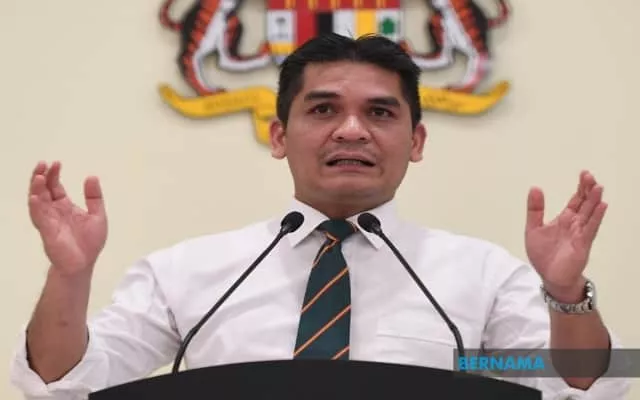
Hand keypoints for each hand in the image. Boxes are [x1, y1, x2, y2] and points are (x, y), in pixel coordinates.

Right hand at [28, 161, 107, 274]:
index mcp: (64, 206)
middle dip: (41, 176)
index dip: (54, 175)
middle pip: (43, 190)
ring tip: (38, 176)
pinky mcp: (47, 231)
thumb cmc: (89, 242)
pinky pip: (38, 217)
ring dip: (36, 188)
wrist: (84, 263)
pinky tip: (35, 197)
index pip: (55, 187)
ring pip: (37, 201)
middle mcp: (53, 211)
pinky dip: (36, 206)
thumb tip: (92, 177)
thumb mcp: (98, 215)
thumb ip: (94, 197)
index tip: (56, 163)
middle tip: (43, 164)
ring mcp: (48, 220)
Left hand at [525, 171, 606, 300]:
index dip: (580, 188)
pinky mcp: (582, 244)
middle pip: (585, 203)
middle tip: (590, 175)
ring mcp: (580, 233)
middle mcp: (575, 224)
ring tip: (598, 187)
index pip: (576, 200)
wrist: (550, 277)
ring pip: (589, 213)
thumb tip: (535, 188)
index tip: (584, 174)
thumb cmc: (544, 255)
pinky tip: (601, 206)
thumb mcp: (533, 229)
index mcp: (564, 219)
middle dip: (588, 190)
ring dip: (594, 200)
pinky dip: (596, 217)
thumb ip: (535, 209)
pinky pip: (590, 228)